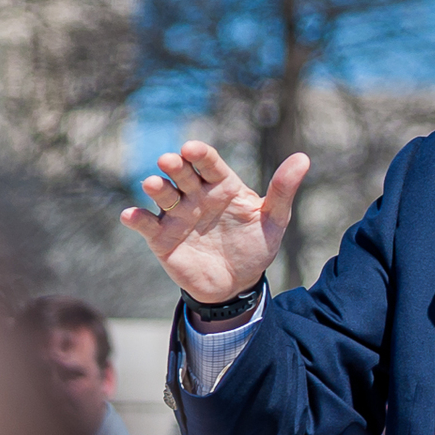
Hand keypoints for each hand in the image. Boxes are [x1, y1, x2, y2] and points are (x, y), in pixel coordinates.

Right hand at [121, 143, 309, 304]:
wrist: (236, 285)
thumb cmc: (255, 247)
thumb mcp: (273, 220)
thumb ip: (283, 191)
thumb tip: (303, 158)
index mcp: (221, 185)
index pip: (209, 164)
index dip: (200, 155)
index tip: (192, 149)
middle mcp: (196, 195)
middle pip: (182, 174)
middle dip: (175, 166)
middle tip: (169, 161)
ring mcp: (177, 215)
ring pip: (162, 195)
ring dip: (156, 188)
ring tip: (153, 185)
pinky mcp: (161, 237)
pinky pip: (146, 225)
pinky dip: (136, 219)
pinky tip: (131, 216)